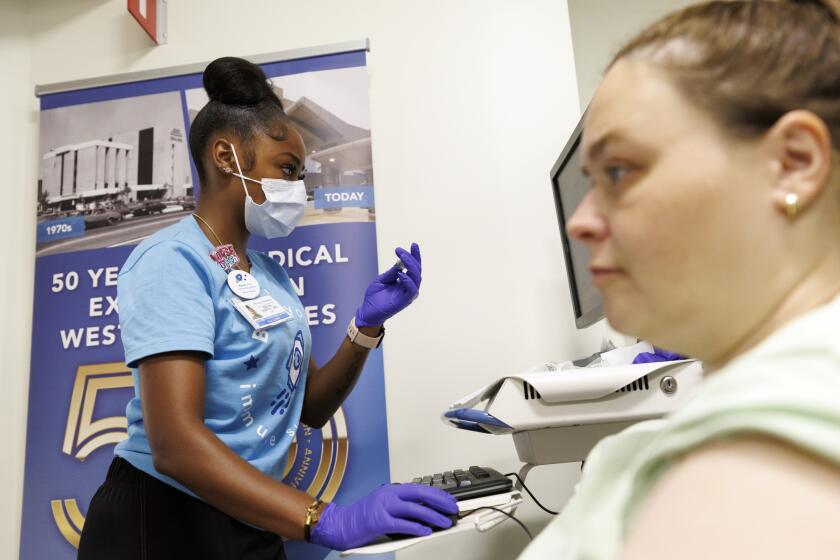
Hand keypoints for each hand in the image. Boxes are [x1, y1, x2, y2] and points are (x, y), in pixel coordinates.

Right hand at [310, 483, 456, 549]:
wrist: (340, 524)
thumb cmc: (362, 517)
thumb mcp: (383, 505)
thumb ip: (401, 506)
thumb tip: (425, 511)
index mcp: (391, 490)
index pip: (420, 488)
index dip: (437, 494)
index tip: (449, 500)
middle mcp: (388, 495)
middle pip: (420, 494)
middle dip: (440, 501)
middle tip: (453, 508)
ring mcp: (383, 507)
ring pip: (415, 510)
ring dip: (433, 517)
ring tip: (445, 522)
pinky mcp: (379, 521)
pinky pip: (402, 524)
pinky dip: (416, 527)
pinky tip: (426, 531)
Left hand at [355, 243, 421, 326]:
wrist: (367, 311)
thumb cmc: (374, 297)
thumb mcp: (382, 279)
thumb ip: (392, 272)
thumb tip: (400, 261)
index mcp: (405, 281)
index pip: (413, 267)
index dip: (415, 255)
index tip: (413, 245)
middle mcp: (409, 287)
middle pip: (417, 270)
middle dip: (412, 257)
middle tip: (401, 250)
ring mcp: (408, 294)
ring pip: (417, 278)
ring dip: (410, 265)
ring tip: (402, 257)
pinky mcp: (405, 301)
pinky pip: (412, 290)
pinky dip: (408, 281)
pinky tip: (401, 274)